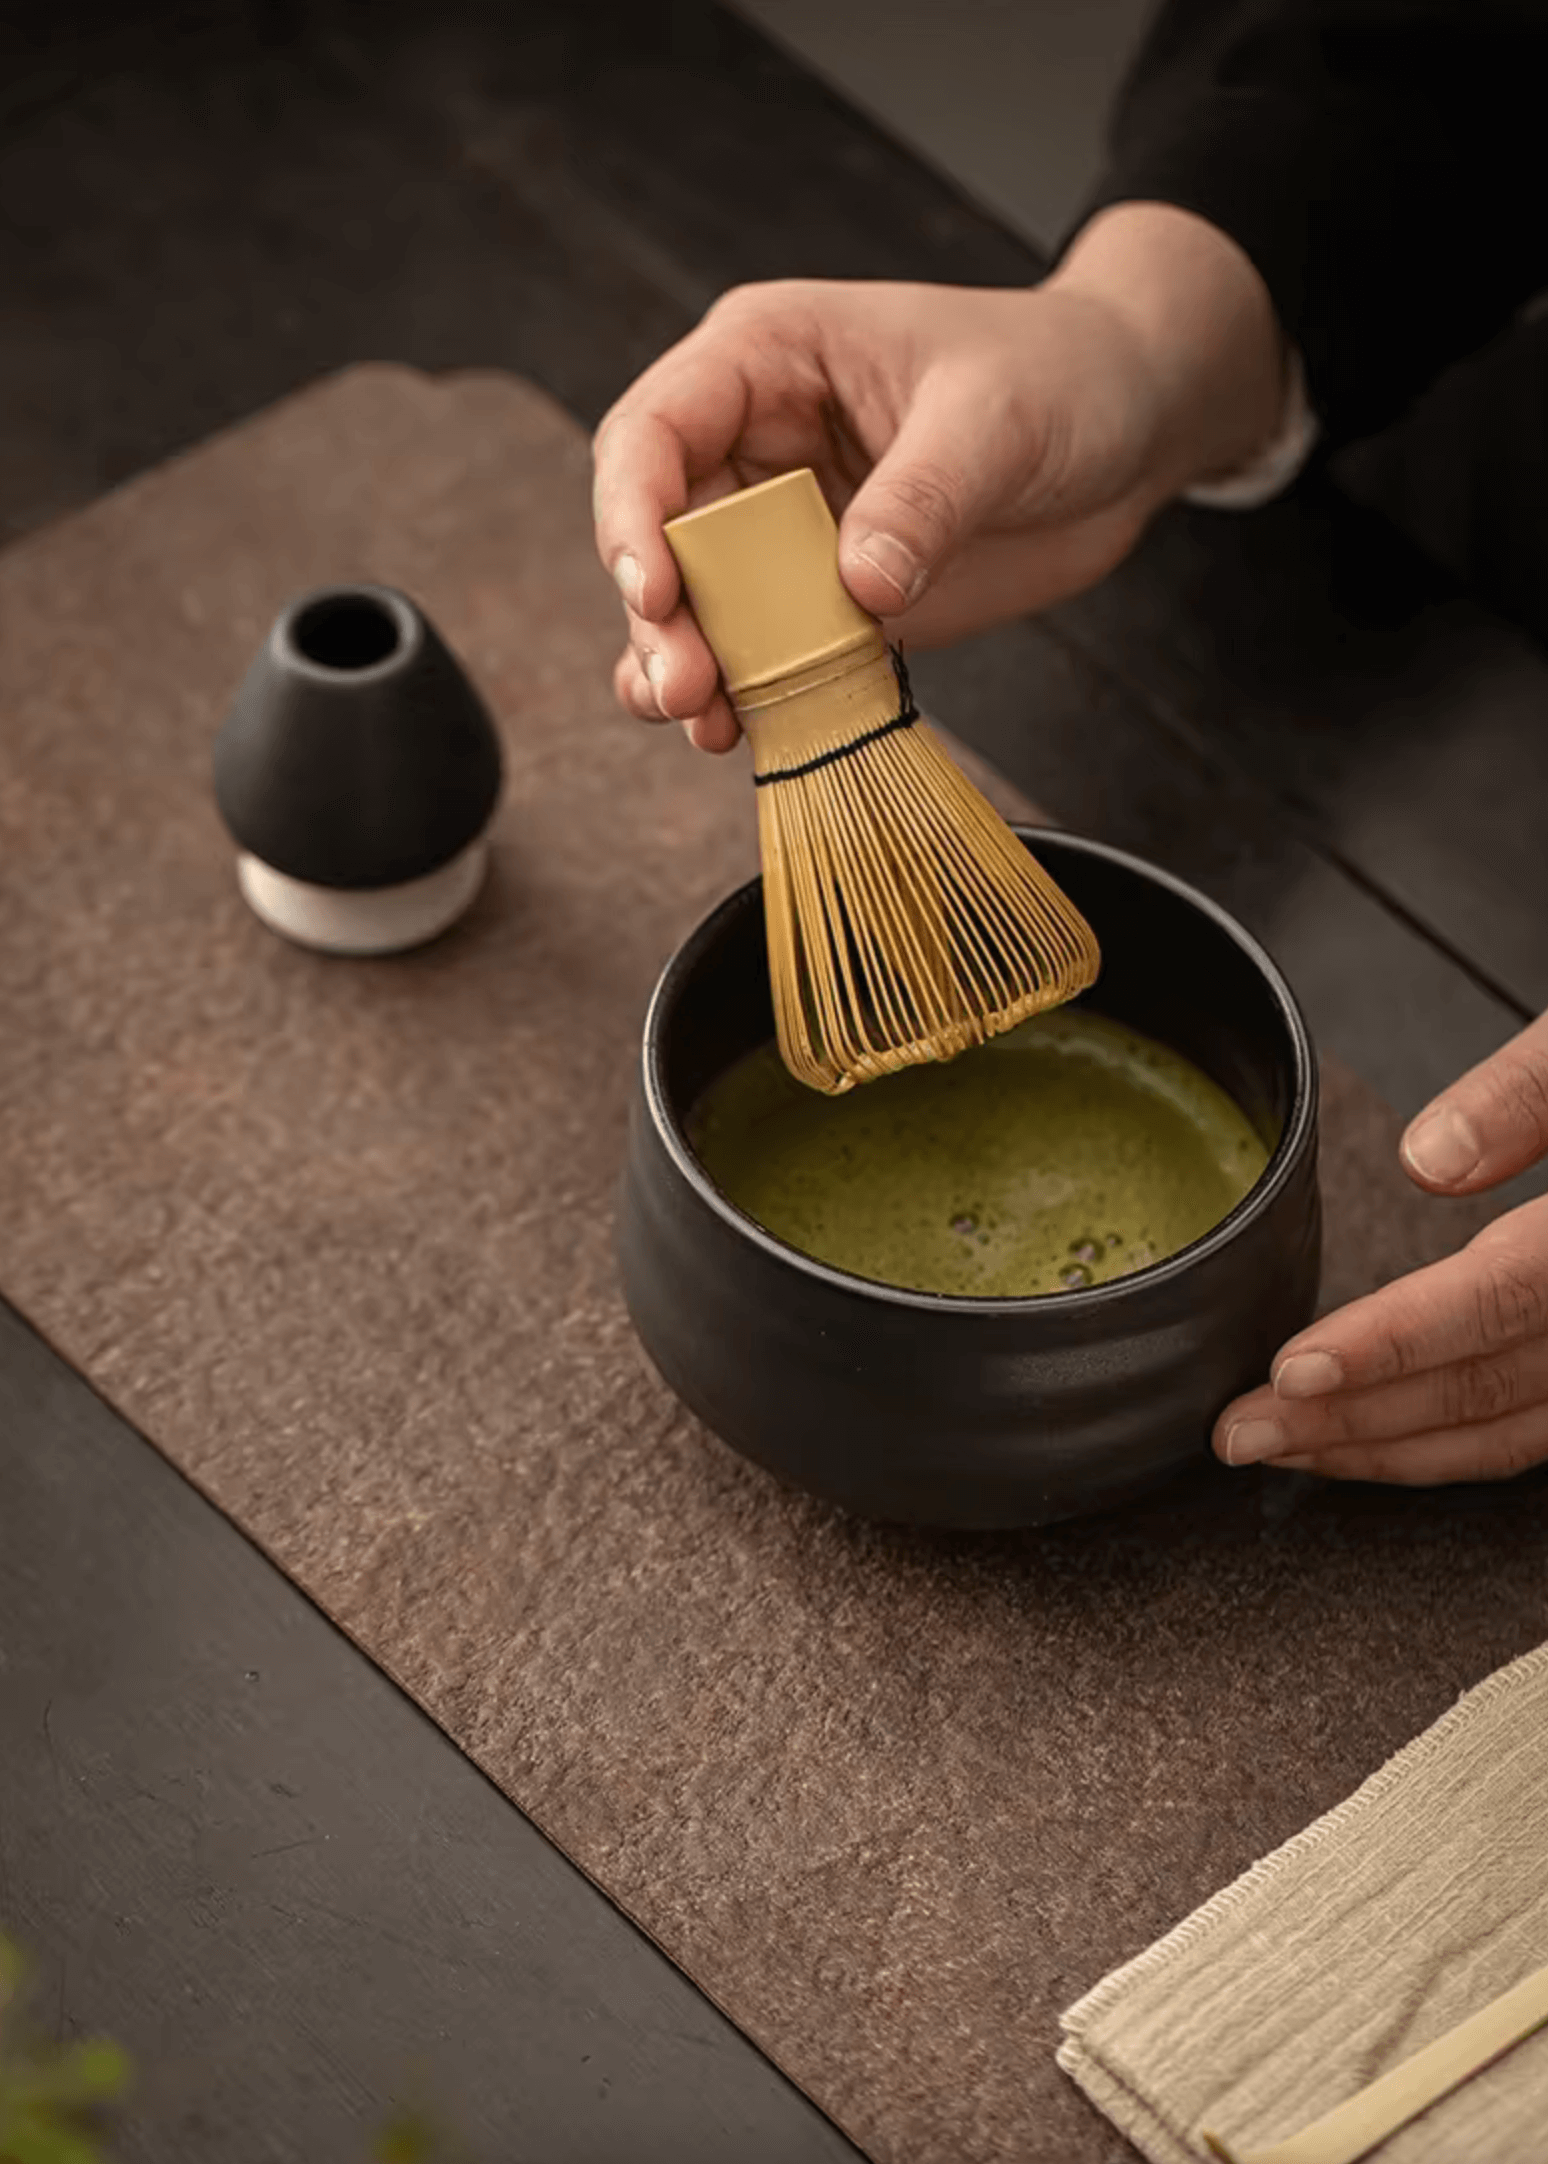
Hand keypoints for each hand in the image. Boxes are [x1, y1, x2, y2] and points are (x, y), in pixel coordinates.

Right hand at [591, 203, 1285, 750]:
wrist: (1129, 423)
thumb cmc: (1059, 374)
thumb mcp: (995, 418)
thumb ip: (923, 497)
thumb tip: (859, 584)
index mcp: (768, 359)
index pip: (654, 433)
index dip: (635, 514)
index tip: (658, 591)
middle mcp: (755, 442)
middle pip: (659, 533)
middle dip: (660, 615)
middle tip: (687, 685)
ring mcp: (785, 525)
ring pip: (695, 605)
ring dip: (688, 668)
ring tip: (705, 723)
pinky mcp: (824, 596)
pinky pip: (760, 650)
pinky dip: (743, 694)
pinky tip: (735, 731)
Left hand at [1214, 1013, 1547, 1483]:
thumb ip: (1531, 1091)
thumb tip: (1427, 1160)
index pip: (1500, 1302)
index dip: (1390, 1345)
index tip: (1291, 1372)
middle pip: (1494, 1391)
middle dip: (1356, 1424)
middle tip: (1239, 1435)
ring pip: (1520, 1434)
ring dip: (1398, 1450)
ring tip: (1291, 1449)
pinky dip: (1464, 1444)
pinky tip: (1392, 1438)